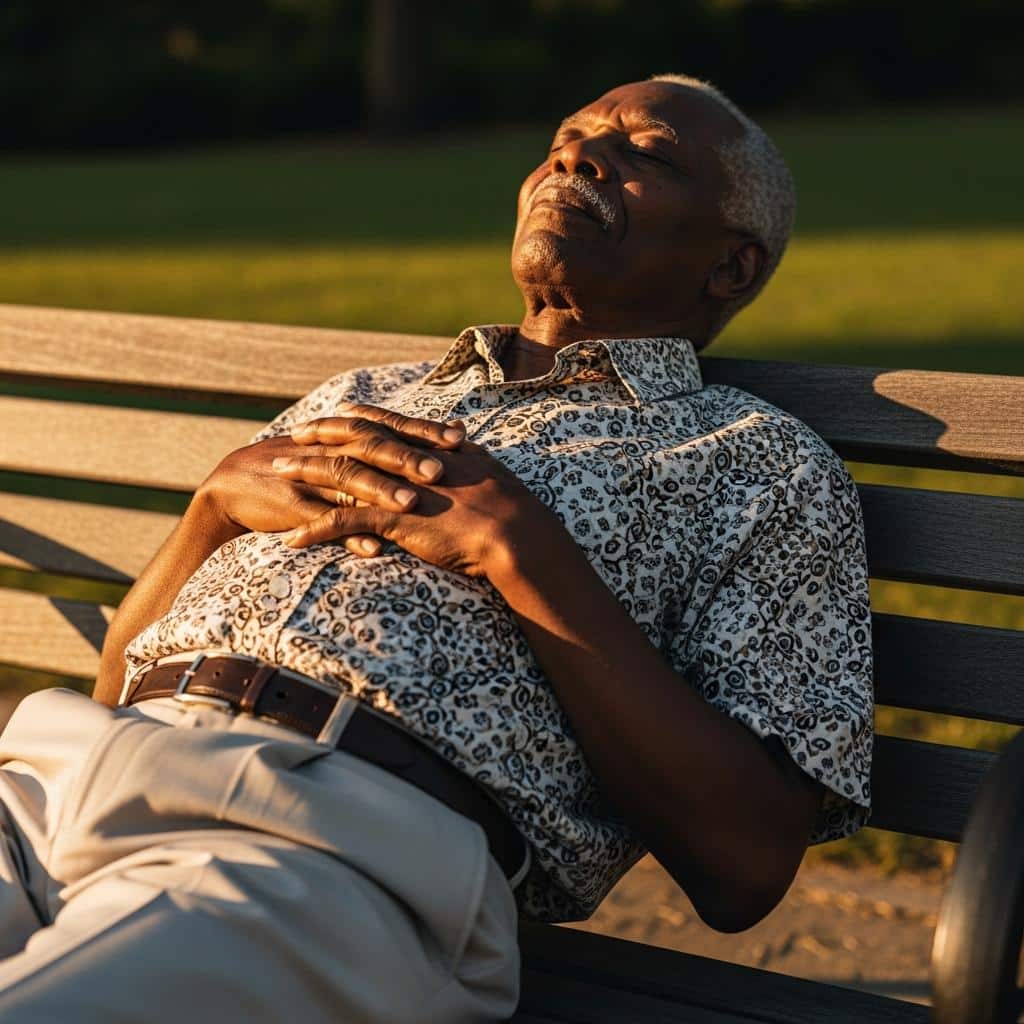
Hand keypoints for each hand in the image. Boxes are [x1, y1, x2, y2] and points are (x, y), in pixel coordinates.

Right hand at [198, 404, 464, 556]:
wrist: (236, 486)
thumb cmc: (303, 474)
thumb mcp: (341, 459)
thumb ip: (380, 456)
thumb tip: (435, 457)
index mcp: (345, 437)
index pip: (390, 427)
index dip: (424, 430)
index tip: (461, 436)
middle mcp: (330, 451)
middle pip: (372, 448)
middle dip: (407, 458)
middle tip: (442, 469)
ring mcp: (309, 478)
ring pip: (347, 481)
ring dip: (380, 492)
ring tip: (412, 505)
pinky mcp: (292, 508)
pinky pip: (322, 520)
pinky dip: (348, 534)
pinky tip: (374, 548)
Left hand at [274, 435, 558, 579]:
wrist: (515, 532)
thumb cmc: (508, 506)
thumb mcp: (484, 467)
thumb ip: (463, 453)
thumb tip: (459, 437)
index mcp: (427, 446)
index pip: (381, 424)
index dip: (351, 419)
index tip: (328, 416)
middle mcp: (407, 461)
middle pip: (351, 441)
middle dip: (316, 438)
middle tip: (289, 437)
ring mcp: (398, 489)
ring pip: (339, 476)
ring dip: (305, 475)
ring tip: (277, 477)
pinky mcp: (392, 521)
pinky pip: (343, 523)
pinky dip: (315, 529)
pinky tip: (292, 539)